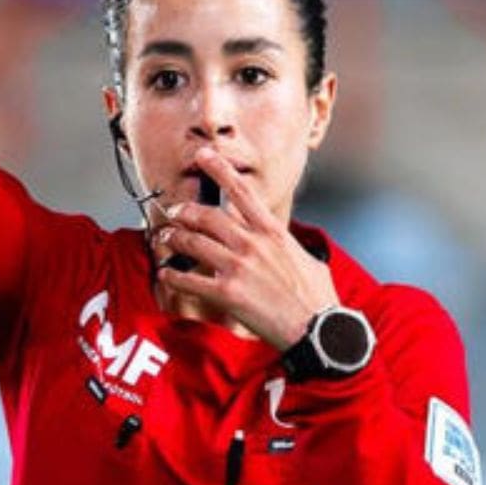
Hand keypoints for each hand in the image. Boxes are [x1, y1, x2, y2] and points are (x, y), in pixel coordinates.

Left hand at [153, 147, 339, 350]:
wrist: (319, 328)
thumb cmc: (316, 297)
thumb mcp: (304, 257)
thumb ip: (284, 242)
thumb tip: (277, 236)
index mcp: (272, 232)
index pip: (241, 192)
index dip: (218, 170)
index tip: (203, 155)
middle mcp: (252, 244)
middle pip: (207, 216)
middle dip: (185, 211)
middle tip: (175, 212)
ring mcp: (238, 267)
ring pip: (193, 243)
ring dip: (174, 238)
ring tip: (166, 238)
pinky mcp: (227, 294)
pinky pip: (189, 280)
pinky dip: (173, 276)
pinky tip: (166, 275)